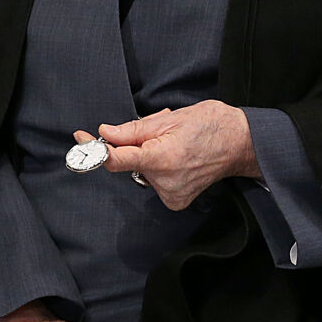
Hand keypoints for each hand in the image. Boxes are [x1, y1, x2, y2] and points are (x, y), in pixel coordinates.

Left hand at [93, 101, 255, 210]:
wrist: (241, 143)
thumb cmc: (210, 124)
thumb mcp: (168, 118)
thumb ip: (132, 130)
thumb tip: (104, 134)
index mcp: (161, 158)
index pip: (115, 159)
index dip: (94, 149)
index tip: (81, 139)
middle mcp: (165, 183)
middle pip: (130, 164)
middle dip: (135, 147)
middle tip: (159, 132)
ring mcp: (171, 196)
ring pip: (142, 173)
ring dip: (150, 157)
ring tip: (174, 144)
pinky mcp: (176, 202)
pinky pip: (155, 183)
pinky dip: (160, 170)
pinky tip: (179, 160)